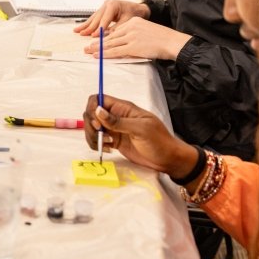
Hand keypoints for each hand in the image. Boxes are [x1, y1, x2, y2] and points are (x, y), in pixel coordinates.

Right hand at [73, 0, 149, 36]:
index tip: (94, 35)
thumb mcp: (128, 21)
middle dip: (89, 27)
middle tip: (83, 34)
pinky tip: (80, 28)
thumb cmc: (134, 13)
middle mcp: (107, 4)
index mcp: (113, 4)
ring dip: (85, 25)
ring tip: (77, 31)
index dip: (99, 28)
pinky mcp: (102, 10)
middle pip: (97, 18)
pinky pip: (94, 18)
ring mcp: (103, 6)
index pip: (105, 18)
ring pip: (93, 17)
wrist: (138, 9)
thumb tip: (108, 35)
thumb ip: (118, 27)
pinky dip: (88, 24)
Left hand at [82, 17, 190, 59]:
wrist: (172, 42)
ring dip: (97, 49)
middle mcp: (131, 27)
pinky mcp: (133, 46)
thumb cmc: (162, 39)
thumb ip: (133, 34)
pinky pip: (115, 51)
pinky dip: (104, 54)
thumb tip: (122, 43)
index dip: (104, 37)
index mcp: (134, 21)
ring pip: (110, 44)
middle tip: (87, 47)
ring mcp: (131, 37)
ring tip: (88, 52)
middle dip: (97, 43)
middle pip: (110, 36)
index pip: (115, 30)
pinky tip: (97, 56)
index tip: (96, 40)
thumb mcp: (146, 30)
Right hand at [82, 93, 197, 178]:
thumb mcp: (141, 129)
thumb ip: (118, 121)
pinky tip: (108, 149)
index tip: (98, 124)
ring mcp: (115, 129)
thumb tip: (98, 111)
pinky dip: (97, 145)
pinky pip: (98, 140)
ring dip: (92, 136)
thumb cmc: (159, 141)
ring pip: (93, 127)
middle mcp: (116, 117)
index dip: (93, 110)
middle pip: (92, 114)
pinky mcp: (115, 141)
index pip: (99, 100)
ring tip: (103, 145)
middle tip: (100, 137)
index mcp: (123, 108)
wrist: (168, 159)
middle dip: (90, 126)